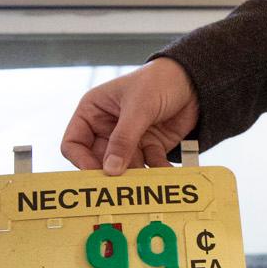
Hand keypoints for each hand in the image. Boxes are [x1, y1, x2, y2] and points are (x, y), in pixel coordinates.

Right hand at [60, 58, 200, 175]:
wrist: (193, 80)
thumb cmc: (159, 81)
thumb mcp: (138, 107)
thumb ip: (124, 139)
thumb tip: (110, 169)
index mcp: (93, 111)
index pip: (74, 143)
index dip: (81, 161)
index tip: (97, 175)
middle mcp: (107, 128)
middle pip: (100, 160)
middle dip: (112, 172)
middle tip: (122, 187)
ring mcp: (129, 139)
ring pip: (125, 166)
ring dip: (137, 175)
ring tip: (147, 182)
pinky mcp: (149, 147)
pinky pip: (149, 165)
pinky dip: (157, 170)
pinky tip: (166, 172)